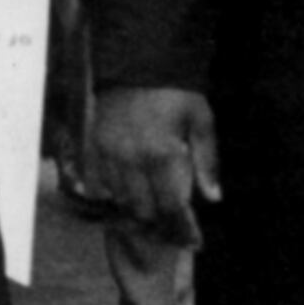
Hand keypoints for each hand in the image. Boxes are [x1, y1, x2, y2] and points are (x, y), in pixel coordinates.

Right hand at [93, 87, 220, 243]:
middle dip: (160, 224)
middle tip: (173, 228)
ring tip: (151, 215)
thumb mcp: (201, 120)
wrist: (135, 62)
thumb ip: (207, 160)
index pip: (171, 206)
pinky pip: (97, 185)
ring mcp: (107, 154)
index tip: (194, 242)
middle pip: (143, 210)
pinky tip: (125, 196)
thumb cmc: (174, 93)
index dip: (183, 229)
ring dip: (136, 212)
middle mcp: (131, 158)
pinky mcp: (90, 147)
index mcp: (163, 153)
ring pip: (119, 200)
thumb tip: (213, 198)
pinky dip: (111, 197)